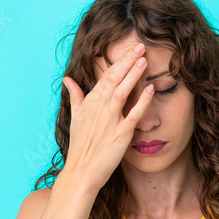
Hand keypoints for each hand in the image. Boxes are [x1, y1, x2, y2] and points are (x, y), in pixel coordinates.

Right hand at [59, 42, 154, 191]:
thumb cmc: (80, 146)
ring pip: (122, 91)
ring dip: (133, 75)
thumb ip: (75, 96)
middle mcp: (99, 109)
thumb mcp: (75, 118)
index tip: (131, 50)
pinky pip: (133, 115)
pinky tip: (150, 90)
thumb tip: (67, 79)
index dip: (119, 62)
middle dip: (128, 61)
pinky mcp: (120, 134)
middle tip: (140, 46)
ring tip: (144, 60)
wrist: (81, 172)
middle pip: (114, 79)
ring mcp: (109, 121)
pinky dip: (142, 102)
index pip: (106, 76)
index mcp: (89, 103)